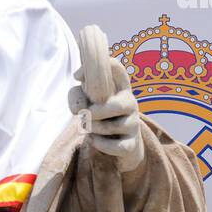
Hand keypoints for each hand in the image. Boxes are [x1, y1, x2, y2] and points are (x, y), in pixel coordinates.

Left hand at [69, 59, 144, 173]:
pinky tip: (93, 139)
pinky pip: (115, 145)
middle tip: (85, 115)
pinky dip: (99, 143)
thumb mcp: (86, 101)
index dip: (104, 66)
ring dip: (94, 128)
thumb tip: (78, 99)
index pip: (118, 70)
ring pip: (111, 127)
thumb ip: (77, 95)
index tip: (79, 76)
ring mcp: (134, 124)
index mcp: (119, 87)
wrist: (118, 143)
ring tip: (89, 127)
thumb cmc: (99, 115)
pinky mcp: (132, 144)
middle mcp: (130, 103)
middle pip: (117, 105)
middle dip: (95, 112)